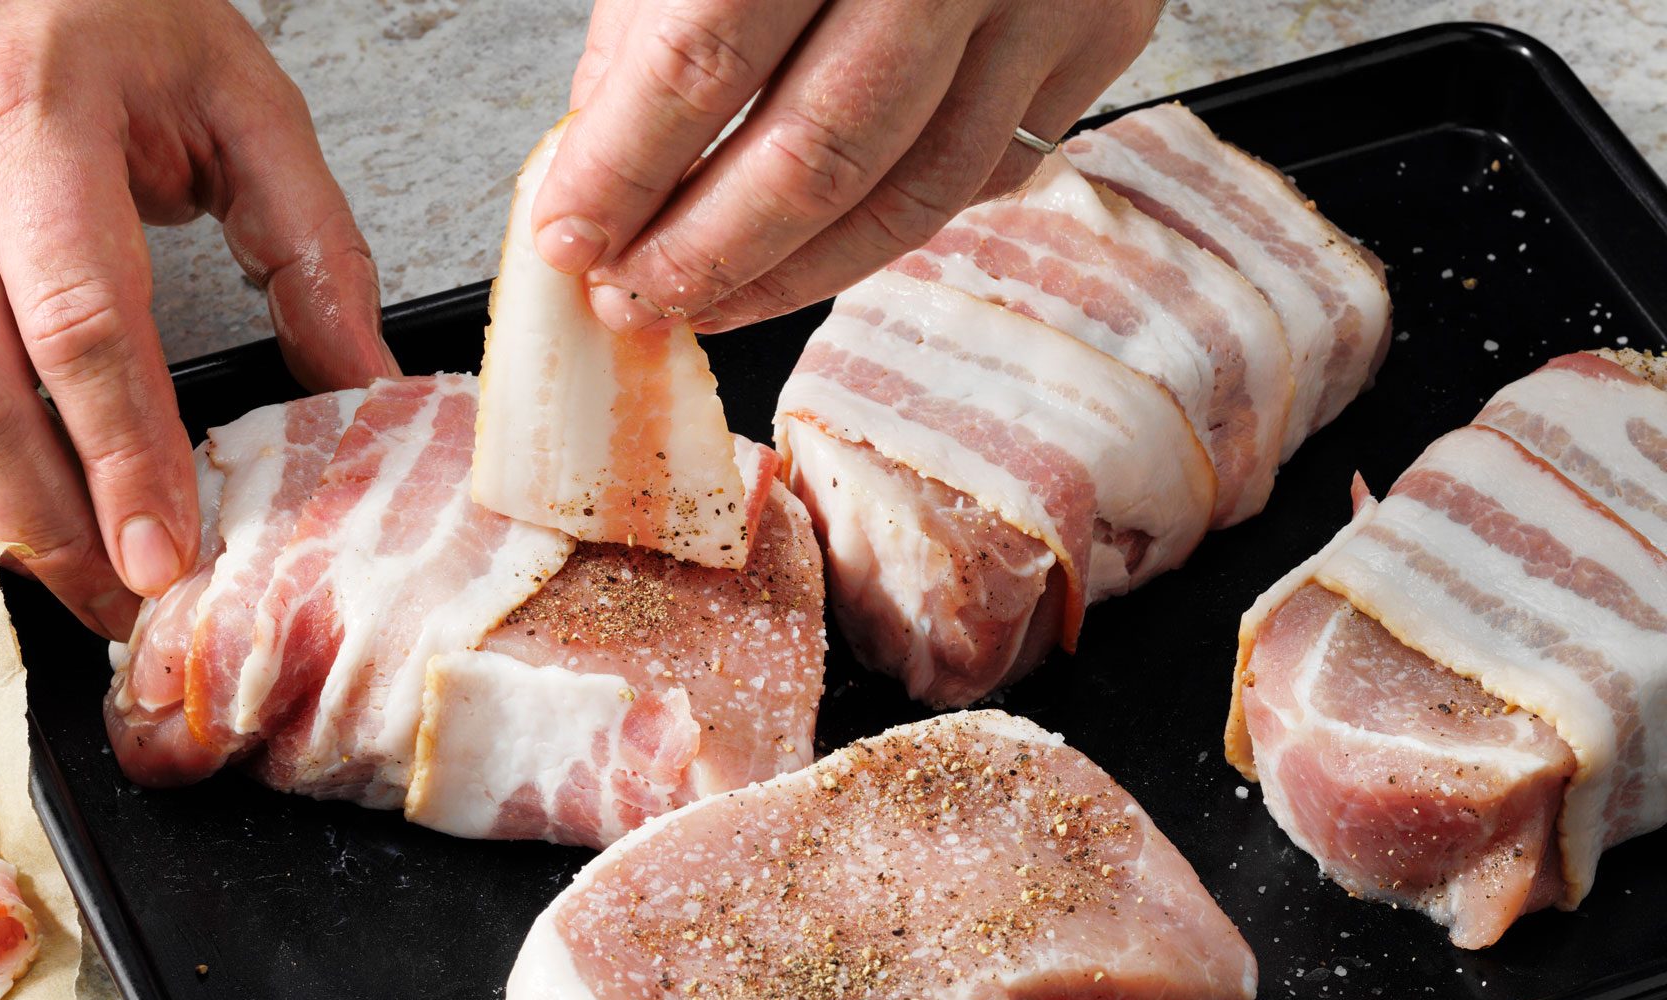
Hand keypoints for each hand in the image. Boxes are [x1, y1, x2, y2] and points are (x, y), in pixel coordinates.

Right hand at [0, 0, 396, 637]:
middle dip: (55, 523)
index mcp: (34, 116)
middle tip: (126, 600)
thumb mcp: (229, 90)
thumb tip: (364, 380)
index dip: (124, 453)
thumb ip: (309, 236)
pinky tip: (13, 522)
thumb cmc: (75, 11)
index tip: (169, 550)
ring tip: (81, 583)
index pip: (79, 318)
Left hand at [533, 0, 1161, 333]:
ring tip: (707, 300)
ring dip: (793, 277)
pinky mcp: (1100, 35)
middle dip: (705, 252)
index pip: (703, 59)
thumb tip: (603, 169)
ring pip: (912, 197)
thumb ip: (656, 21)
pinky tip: (812, 251)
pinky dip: (886, 229)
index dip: (625, 168)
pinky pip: (984, 176)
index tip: (569, 237)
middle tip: (632, 295)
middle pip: (816, 155)